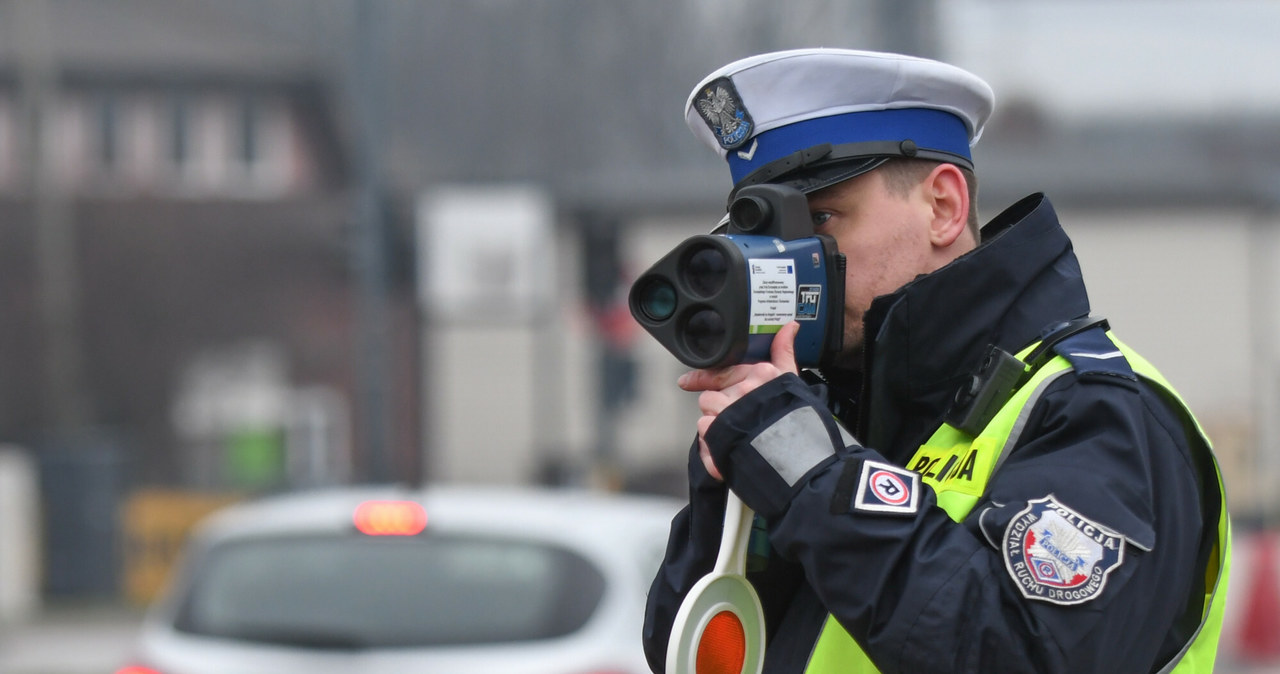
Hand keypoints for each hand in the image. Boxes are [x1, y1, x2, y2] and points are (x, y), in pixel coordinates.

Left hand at [677, 322, 800, 479]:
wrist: (802, 460)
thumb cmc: (798, 423)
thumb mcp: (793, 383)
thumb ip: (785, 353)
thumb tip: (789, 326)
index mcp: (762, 374)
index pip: (722, 371)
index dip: (701, 378)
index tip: (687, 381)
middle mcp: (745, 388)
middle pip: (711, 395)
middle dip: (719, 409)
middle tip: (738, 424)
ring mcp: (731, 410)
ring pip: (706, 412)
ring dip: (714, 425)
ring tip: (735, 436)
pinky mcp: (720, 431)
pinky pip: (704, 431)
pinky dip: (711, 444)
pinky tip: (727, 449)